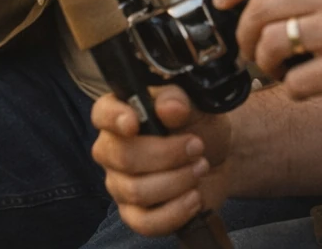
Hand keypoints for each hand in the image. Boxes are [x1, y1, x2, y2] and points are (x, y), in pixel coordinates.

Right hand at [91, 86, 231, 236]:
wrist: (218, 158)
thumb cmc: (199, 126)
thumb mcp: (196, 104)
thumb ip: (180, 99)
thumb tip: (170, 107)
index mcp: (121, 114)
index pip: (102, 114)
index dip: (114, 118)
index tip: (134, 123)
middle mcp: (112, 149)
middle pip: (123, 157)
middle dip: (167, 154)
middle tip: (197, 146)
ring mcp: (120, 184)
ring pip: (136, 191)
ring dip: (178, 180)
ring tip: (200, 168)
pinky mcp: (134, 213)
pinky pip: (144, 221)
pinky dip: (175, 211)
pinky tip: (194, 197)